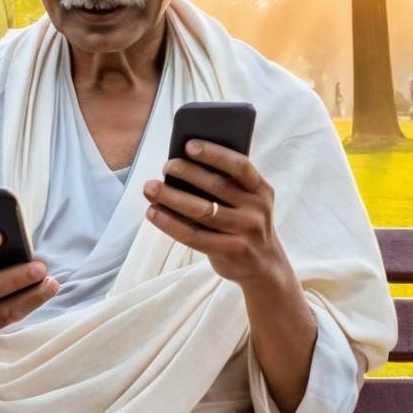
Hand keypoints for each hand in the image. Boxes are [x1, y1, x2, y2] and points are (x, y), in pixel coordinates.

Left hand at [143, 139, 281, 285]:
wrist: (263, 266)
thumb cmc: (244, 223)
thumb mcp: (246, 201)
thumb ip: (225, 184)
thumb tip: (181, 164)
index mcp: (260, 189)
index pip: (239, 165)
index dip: (214, 153)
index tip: (189, 145)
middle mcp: (256, 209)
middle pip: (217, 186)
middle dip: (187, 172)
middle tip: (165, 166)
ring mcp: (244, 232)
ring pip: (201, 211)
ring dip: (171, 197)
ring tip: (150, 188)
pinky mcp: (229, 251)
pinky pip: (193, 235)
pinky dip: (169, 223)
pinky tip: (153, 213)